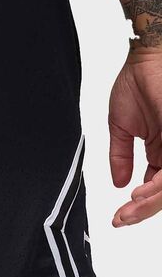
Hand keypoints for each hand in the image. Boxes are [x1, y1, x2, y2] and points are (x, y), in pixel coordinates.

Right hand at [109, 47, 161, 226]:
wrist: (146, 58)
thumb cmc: (138, 82)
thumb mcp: (121, 127)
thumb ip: (120, 156)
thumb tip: (118, 183)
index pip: (155, 188)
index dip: (139, 205)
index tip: (118, 216)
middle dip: (143, 210)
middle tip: (123, 217)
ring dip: (150, 203)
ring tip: (130, 207)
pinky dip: (158, 186)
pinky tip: (141, 192)